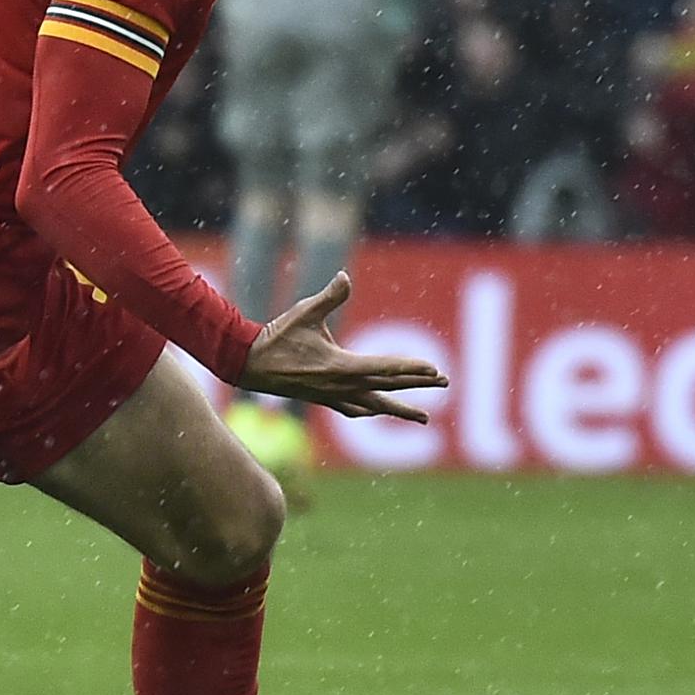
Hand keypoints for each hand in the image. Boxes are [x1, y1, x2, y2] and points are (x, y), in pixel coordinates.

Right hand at [237, 272, 447, 422]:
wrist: (248, 364)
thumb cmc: (277, 337)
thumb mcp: (304, 312)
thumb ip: (329, 297)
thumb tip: (345, 277)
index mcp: (341, 366)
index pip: (385, 368)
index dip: (412, 368)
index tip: (435, 370)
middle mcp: (341, 386)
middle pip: (388, 387)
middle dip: (418, 385)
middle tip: (445, 384)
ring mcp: (333, 396)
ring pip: (376, 405)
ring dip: (401, 409)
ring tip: (423, 417)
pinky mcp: (324, 399)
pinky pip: (356, 409)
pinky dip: (373, 410)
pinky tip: (379, 412)